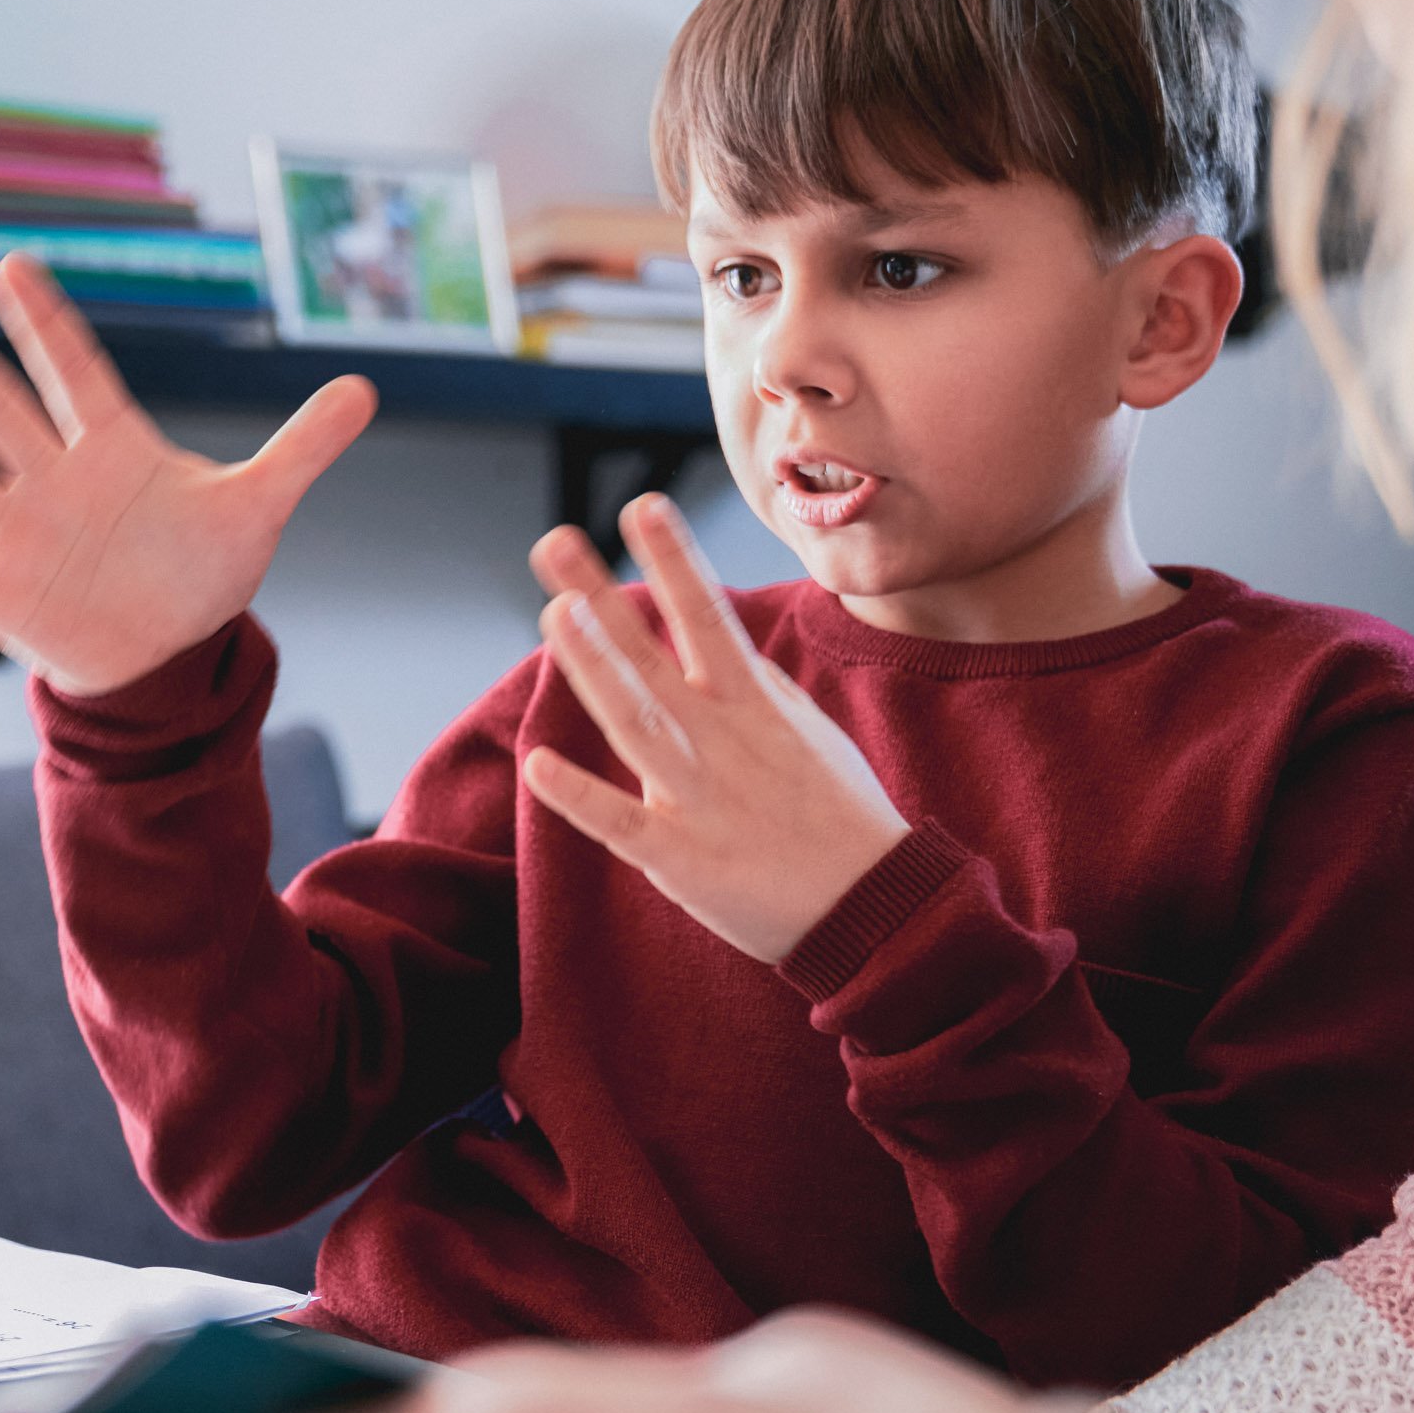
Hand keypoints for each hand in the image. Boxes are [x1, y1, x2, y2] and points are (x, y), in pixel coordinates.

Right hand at [0, 259, 375, 695]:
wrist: (169, 653)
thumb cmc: (201, 568)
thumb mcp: (258, 507)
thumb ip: (302, 447)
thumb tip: (366, 389)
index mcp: (110, 446)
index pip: (73, 372)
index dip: (45, 325)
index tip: (8, 268)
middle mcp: (51, 479)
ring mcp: (18, 534)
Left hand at [524, 495, 910, 964]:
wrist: (875, 906)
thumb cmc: (838, 815)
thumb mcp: (805, 733)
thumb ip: (755, 688)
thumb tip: (718, 642)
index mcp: (754, 707)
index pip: (709, 619)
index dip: (677, 562)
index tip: (644, 507)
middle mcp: (723, 742)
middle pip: (654, 660)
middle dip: (605, 598)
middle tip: (554, 541)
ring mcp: (701, 799)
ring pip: (638, 725)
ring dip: (595, 670)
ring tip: (555, 614)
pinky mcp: (684, 861)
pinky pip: (624, 825)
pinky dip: (582, 797)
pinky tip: (538, 765)